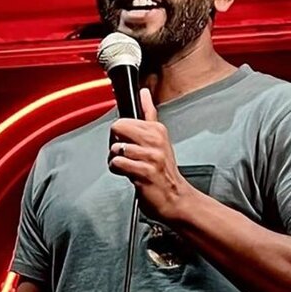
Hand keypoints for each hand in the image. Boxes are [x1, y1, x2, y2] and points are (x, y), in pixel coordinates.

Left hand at [108, 88, 193, 222]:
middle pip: (118, 128)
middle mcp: (155, 141)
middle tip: (125, 154)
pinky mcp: (144, 172)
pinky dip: (117, 170)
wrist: (175, 198)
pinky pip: (117, 164)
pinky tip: (127, 174)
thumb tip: (144, 93)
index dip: (121, 133)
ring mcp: (151, 156)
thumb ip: (149, 114)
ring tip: (129, 166)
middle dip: (115, 143)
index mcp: (157, 130)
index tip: (128, 141)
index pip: (126, 119)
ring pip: (116, 148)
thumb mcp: (160, 138)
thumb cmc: (164, 171)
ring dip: (116, 160)